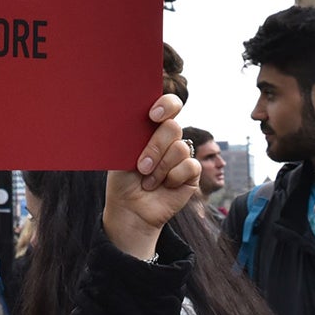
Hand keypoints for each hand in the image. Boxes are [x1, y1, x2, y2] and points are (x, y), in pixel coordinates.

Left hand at [102, 95, 197, 259]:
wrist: (130, 209)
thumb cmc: (123, 180)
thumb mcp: (122, 155)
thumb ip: (133, 135)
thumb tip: (138, 119)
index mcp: (152, 128)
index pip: (168, 105)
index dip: (166, 105)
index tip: (153, 116)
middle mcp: (169, 138)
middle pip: (173, 127)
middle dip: (155, 147)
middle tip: (141, 166)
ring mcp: (181, 155)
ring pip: (180, 148)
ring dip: (161, 168)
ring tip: (148, 181)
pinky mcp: (192, 172)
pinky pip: (190, 166)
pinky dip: (173, 177)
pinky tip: (164, 186)